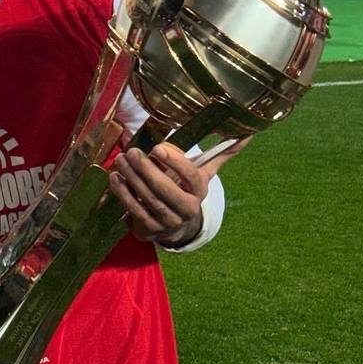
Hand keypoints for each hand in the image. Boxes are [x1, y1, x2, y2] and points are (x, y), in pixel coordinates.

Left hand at [109, 137, 249, 246]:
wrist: (178, 224)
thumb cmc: (186, 188)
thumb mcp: (204, 172)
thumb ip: (222, 153)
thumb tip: (247, 134)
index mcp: (200, 190)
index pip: (190, 176)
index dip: (175, 162)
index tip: (158, 148)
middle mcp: (187, 208)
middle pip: (166, 190)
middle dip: (147, 170)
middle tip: (132, 152)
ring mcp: (168, 221)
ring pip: (148, 200)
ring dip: (132, 179)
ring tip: (121, 160)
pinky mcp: (151, 229)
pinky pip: (135, 211)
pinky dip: (123, 194)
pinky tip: (115, 178)